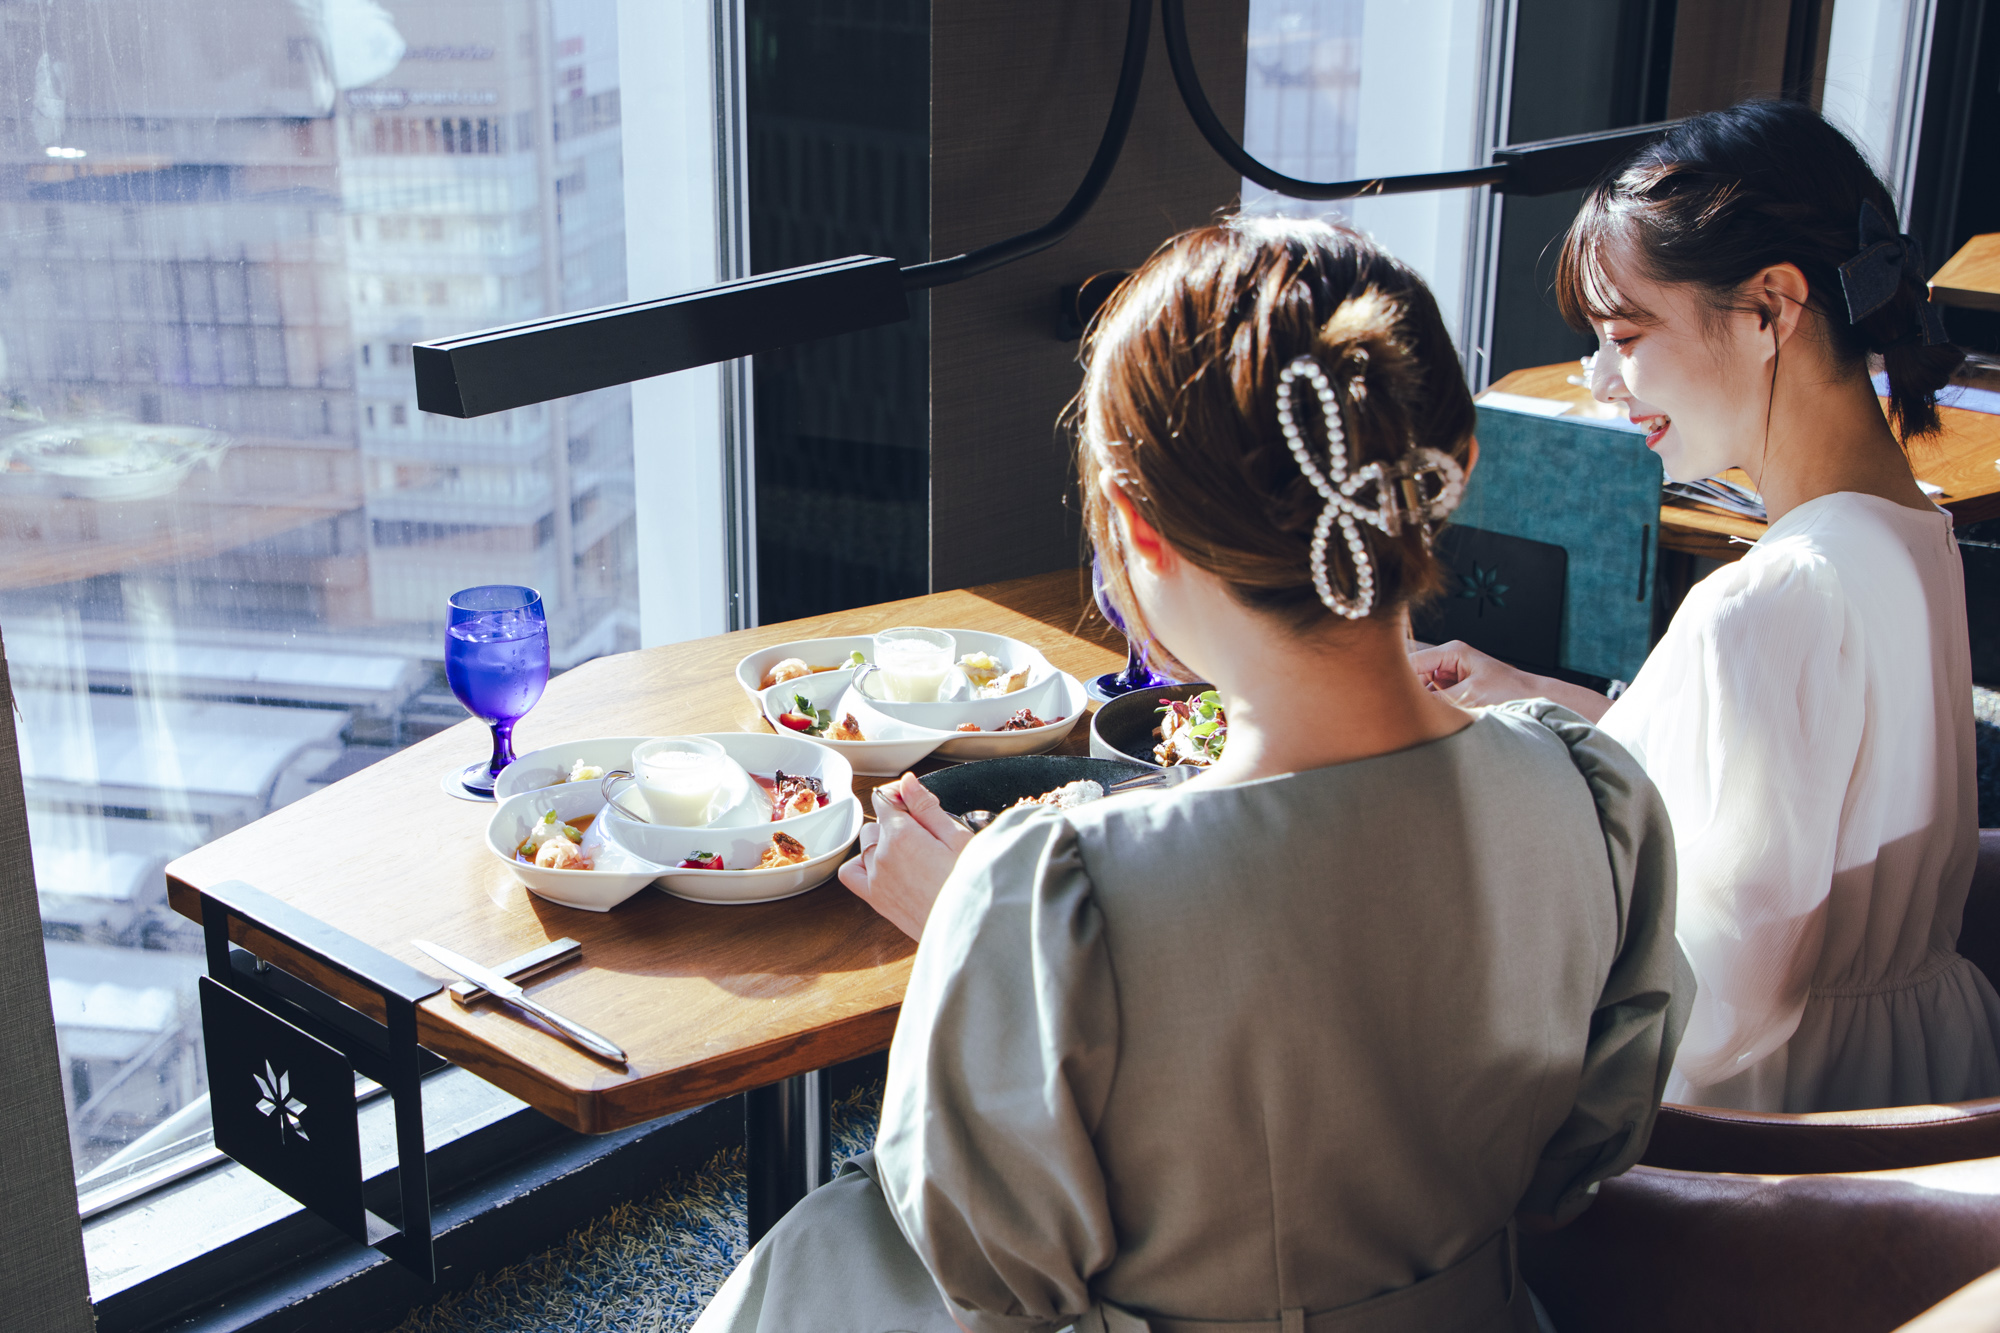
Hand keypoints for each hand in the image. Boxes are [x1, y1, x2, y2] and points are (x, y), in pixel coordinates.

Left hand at [838, 772, 972, 940]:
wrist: (972, 928)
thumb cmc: (971, 885)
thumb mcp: (957, 838)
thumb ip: (927, 807)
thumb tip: (908, 782)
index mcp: (902, 835)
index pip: (886, 798)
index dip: (902, 795)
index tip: (915, 800)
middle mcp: (882, 856)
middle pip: (878, 821)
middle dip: (898, 819)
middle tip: (926, 831)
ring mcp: (876, 879)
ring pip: (865, 844)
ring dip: (882, 840)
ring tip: (912, 850)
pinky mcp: (877, 899)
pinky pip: (851, 873)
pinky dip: (862, 864)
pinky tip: (884, 865)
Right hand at [1407, 639, 1541, 707]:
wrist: (1532, 698)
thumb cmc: (1509, 690)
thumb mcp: (1471, 696)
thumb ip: (1439, 700)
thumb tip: (1411, 709)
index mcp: (1452, 651)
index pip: (1414, 660)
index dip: (1398, 676)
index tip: (1384, 694)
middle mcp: (1448, 659)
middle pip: (1414, 675)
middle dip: (1409, 693)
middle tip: (1400, 713)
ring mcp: (1449, 673)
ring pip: (1422, 688)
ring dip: (1421, 703)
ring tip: (1417, 718)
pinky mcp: (1453, 687)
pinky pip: (1433, 697)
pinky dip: (1430, 708)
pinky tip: (1430, 719)